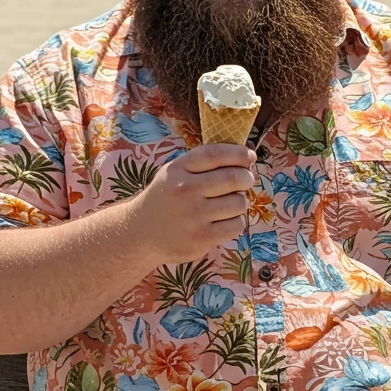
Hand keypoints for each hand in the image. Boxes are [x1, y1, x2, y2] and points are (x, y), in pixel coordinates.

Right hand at [132, 143, 257, 262]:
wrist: (140, 233)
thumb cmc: (165, 199)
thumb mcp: (174, 173)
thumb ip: (202, 164)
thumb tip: (246, 158)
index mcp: (178, 169)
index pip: (216, 154)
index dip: (239, 153)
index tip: (250, 157)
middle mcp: (185, 190)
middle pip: (234, 178)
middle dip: (246, 178)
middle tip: (246, 181)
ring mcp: (194, 215)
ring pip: (239, 202)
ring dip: (240, 202)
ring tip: (229, 204)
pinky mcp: (202, 237)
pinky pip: (236, 225)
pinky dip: (236, 222)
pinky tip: (224, 221)